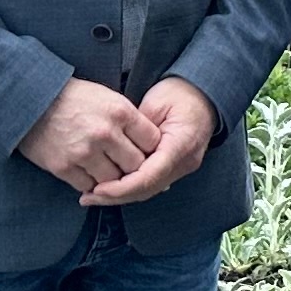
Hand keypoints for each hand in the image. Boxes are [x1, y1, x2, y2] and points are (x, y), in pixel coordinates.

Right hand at [20, 79, 162, 197]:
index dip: (151, 148)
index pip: (152, 141)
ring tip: (105, 167)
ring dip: (111, 178)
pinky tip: (87, 171)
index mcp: (120, 112)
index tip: (144, 150)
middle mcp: (104, 133)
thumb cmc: (74, 98)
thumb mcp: (108, 98)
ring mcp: (84, 152)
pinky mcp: (64, 167)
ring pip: (113, 180)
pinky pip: (89, 186)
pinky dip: (90, 183)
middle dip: (134, 167)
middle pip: (136, 165)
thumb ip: (130, 121)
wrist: (32, 101)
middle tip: (127, 165)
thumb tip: (153, 145)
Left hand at [85, 79, 218, 206]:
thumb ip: (136, 132)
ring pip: (148, 190)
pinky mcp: (176, 167)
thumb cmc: (178, 92)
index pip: (149, 177)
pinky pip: (151, 183)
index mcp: (180, 145)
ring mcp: (182, 167)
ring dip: (121, 195)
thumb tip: (116, 153)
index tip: (97, 189)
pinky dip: (130, 186)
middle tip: (88, 197)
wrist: (202, 92)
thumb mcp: (153, 105)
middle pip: (147, 189)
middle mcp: (184, 162)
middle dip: (116, 196)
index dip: (121, 187)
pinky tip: (110, 188)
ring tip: (93, 195)